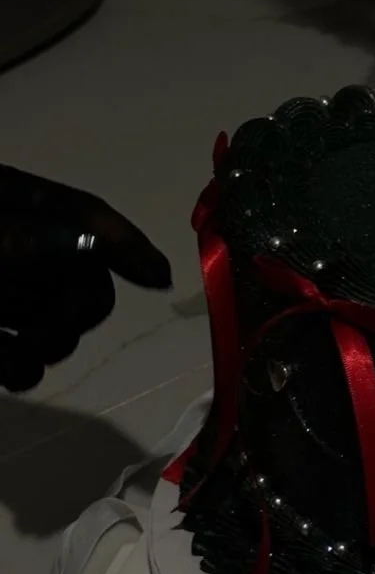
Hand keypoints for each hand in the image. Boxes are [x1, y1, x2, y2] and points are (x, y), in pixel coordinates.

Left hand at [0, 162, 170, 390]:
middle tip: (37, 344)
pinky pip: (26, 352)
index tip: (160, 277)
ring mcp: (5, 288)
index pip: (82, 213)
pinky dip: (23, 367)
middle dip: (73, 312)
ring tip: (12, 365)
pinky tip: (8, 372)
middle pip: (80, 274)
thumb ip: (24, 240)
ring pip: (60, 318)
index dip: (124, 241)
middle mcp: (18, 240)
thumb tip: (90, 245)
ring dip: (48, 344)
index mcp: (12, 200)